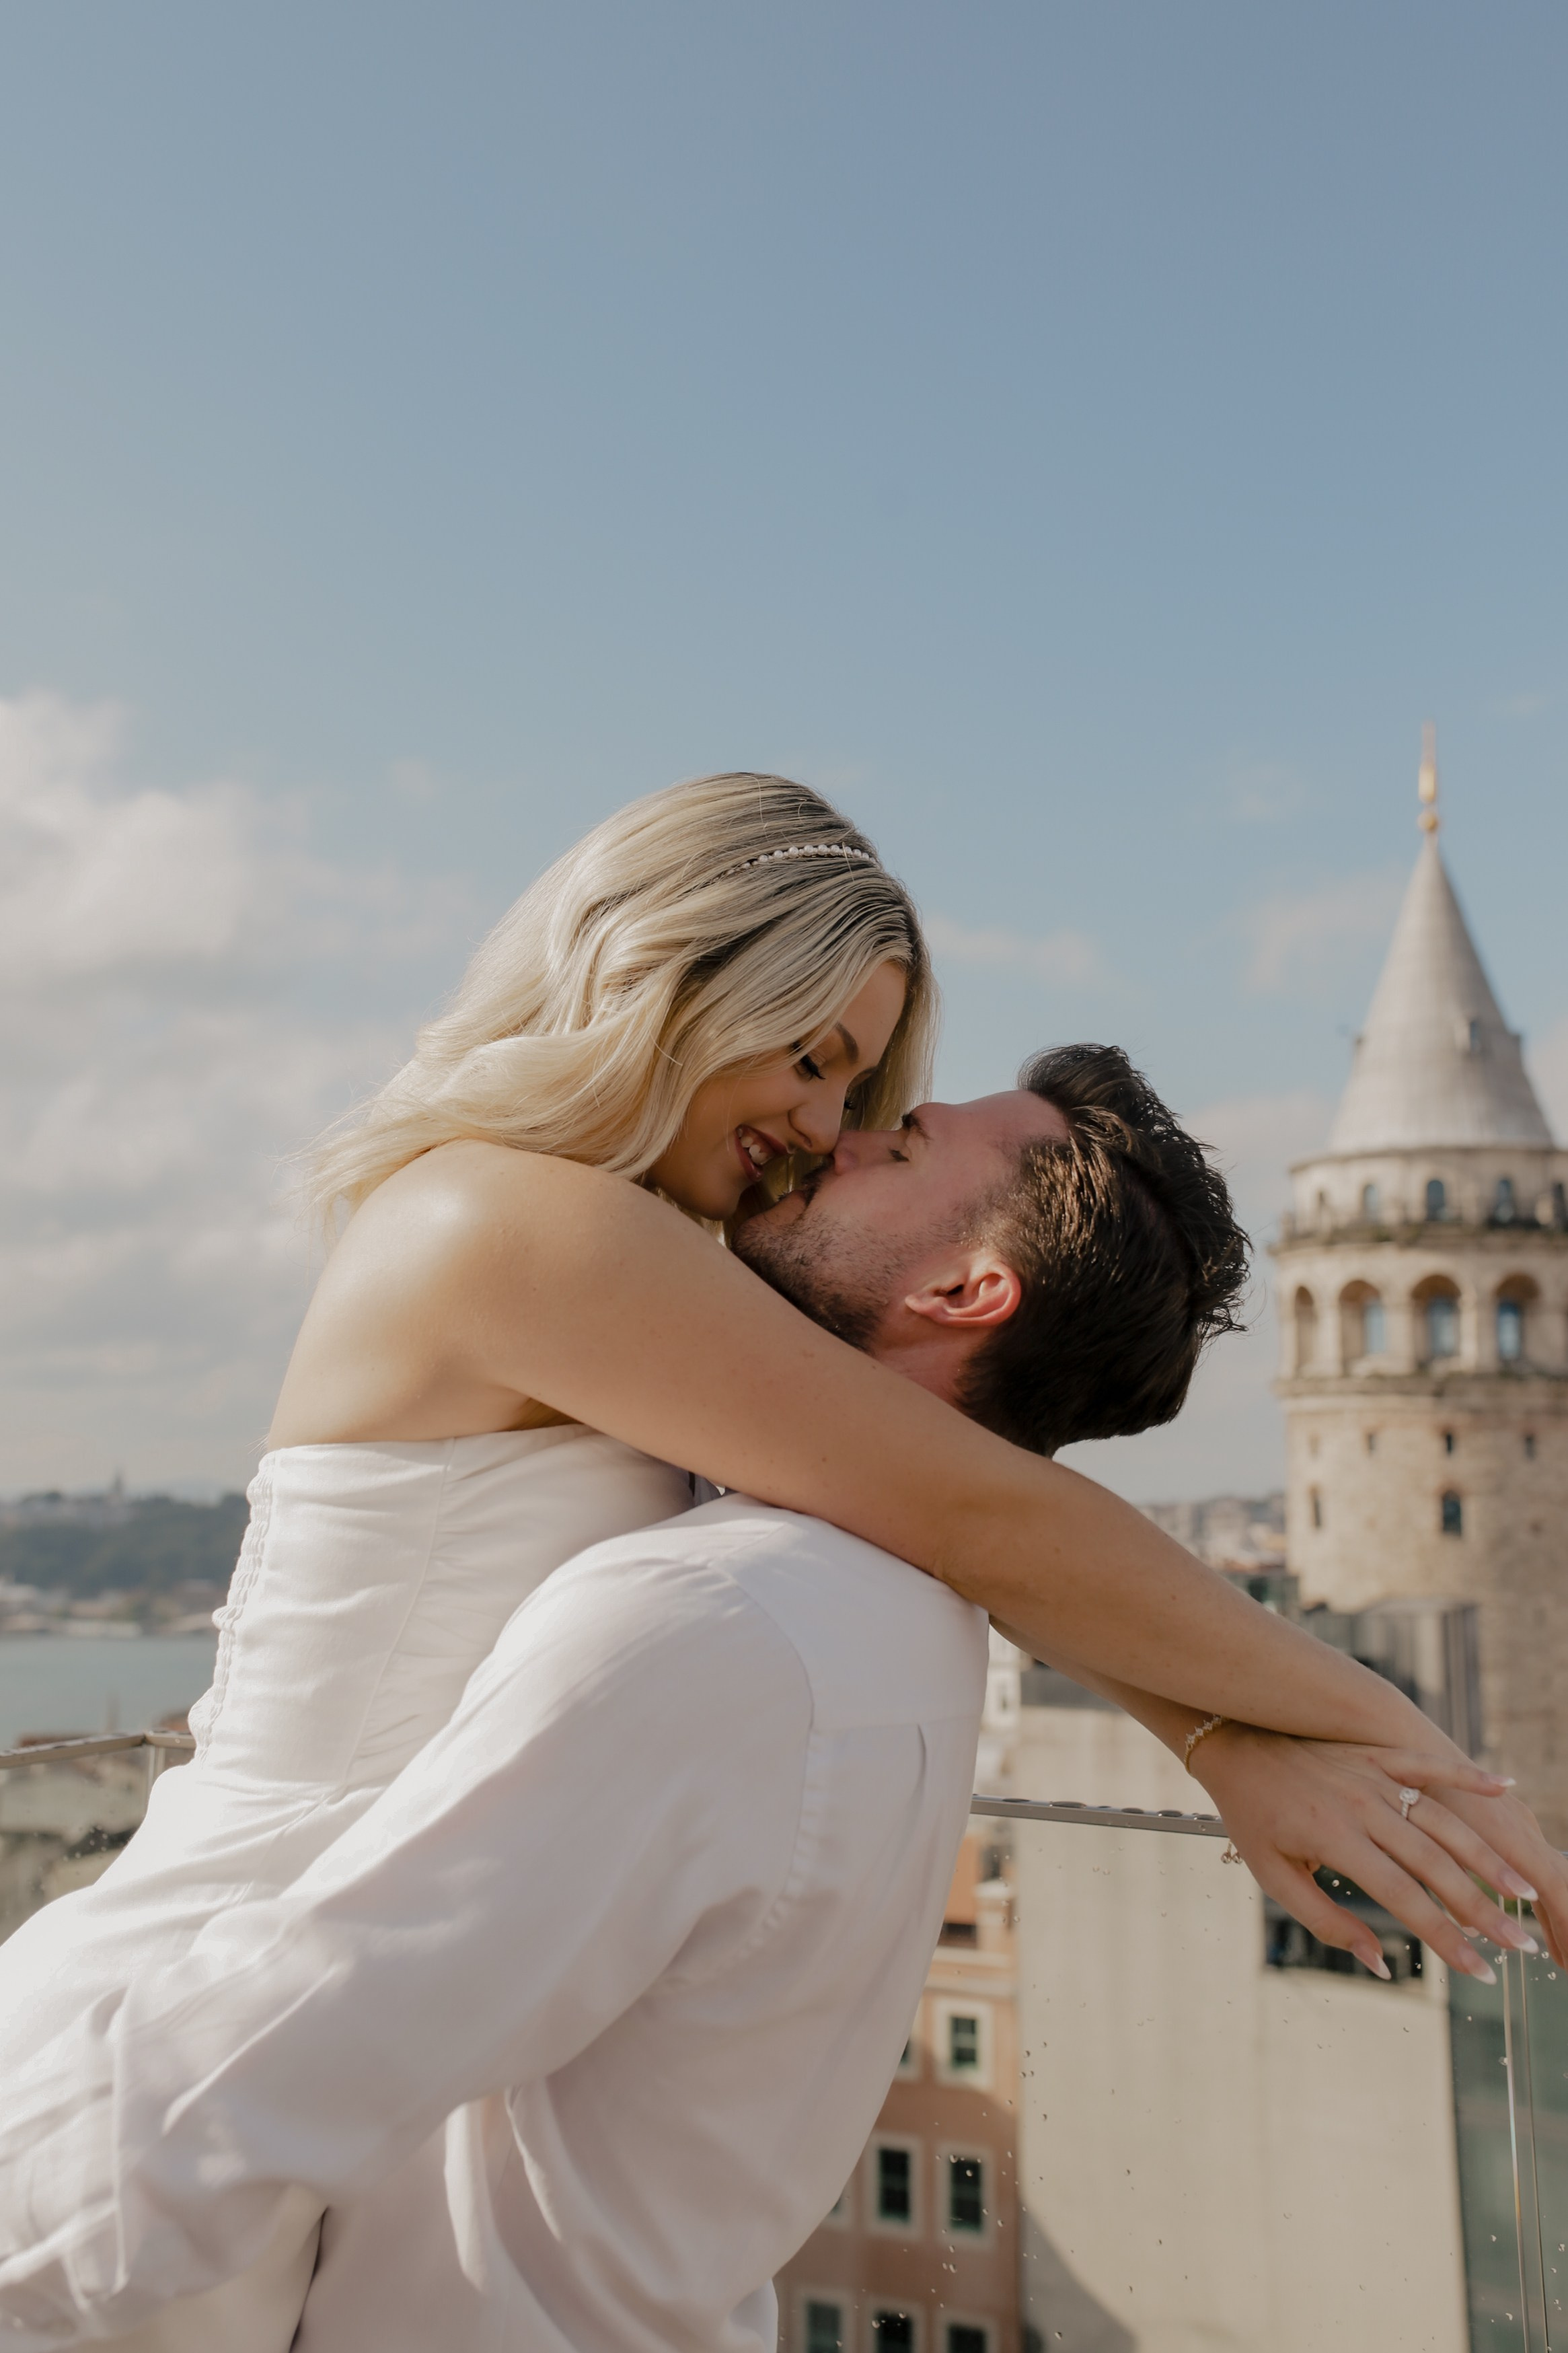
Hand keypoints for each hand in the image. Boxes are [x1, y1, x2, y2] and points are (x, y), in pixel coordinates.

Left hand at [1190, 1726, 1554, 1980]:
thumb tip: (1381, 1965)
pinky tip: (1506, 1786)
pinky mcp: (1376, 1752)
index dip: (1444, 1937)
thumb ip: (1326, 1923)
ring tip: (1523, 1890)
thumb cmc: (1253, 1818)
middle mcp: (1363, 1806)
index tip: (1479, 1971)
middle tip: (1519, 1943)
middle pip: (1435, 1863)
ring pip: (1442, 1819)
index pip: (1404, 1899)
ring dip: (1486, 1856)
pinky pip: (1428, 1762)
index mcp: (1336, 1839)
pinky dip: (1468, 1773)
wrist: (1232, 1745)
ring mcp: (1373, 1774)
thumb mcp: (1274, 1878)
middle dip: (1482, 1908)